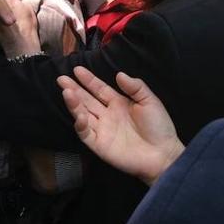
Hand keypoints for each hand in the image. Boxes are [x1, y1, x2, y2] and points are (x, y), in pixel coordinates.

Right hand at [57, 67, 183, 185]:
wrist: (163, 154)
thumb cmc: (159, 127)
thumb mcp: (150, 101)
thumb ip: (135, 87)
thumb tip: (118, 74)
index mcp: (118, 103)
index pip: (99, 89)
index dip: (88, 80)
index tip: (77, 69)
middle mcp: (107, 115)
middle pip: (86, 100)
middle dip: (74, 89)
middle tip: (61, 79)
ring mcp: (102, 130)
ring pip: (83, 114)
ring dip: (73, 103)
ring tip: (66, 91)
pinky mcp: (99, 144)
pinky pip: (85, 133)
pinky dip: (80, 124)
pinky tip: (78, 114)